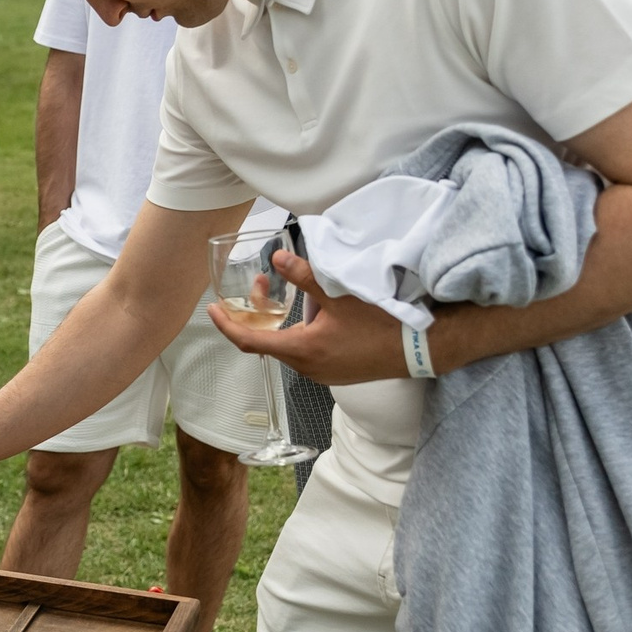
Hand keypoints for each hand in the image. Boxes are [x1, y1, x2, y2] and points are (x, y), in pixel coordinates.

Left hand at [206, 249, 411, 384]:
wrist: (420, 349)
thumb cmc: (381, 324)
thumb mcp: (340, 295)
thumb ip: (305, 276)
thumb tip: (278, 257)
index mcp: (302, 351)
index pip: (249, 341)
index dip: (226, 325)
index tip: (212, 310)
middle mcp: (307, 368)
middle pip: (267, 342)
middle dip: (257, 314)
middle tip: (260, 285)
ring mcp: (321, 374)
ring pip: (287, 346)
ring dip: (280, 322)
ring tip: (289, 294)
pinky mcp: (335, 373)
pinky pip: (305, 353)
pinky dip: (297, 333)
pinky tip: (314, 314)